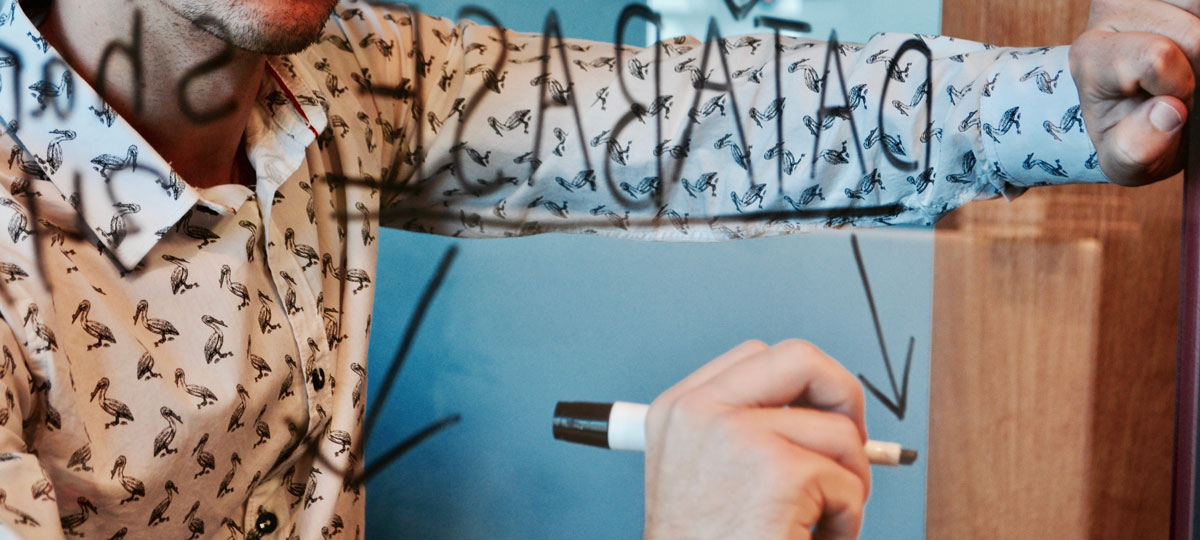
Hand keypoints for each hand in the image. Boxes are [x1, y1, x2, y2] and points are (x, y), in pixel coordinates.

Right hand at [643, 340, 869, 539]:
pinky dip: (845, 521)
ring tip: (814, 522)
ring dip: (845, 484)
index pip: (757, 355)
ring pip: (839, 433)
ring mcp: (738, 436)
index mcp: (678, 410)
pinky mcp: (779, 471)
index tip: (815, 419)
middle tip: (848, 446)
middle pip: (802, 359)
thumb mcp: (700, 475)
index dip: (801, 385)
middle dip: (843, 399)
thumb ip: (744, 431)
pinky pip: (847, 483)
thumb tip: (821, 413)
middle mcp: (700, 412)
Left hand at [1070, 0, 1199, 185]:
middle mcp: (1108, 10)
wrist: (1145, 117)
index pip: (1157, 57)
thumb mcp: (1127, 160)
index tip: (1169, 104)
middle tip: (1179, 86)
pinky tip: (1193, 48)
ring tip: (1187, 65)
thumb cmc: (1135, 135)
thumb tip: (1168, 113)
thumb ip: (1137, 148)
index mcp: (1090, 55)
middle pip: (1194, 34)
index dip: (1179, 87)